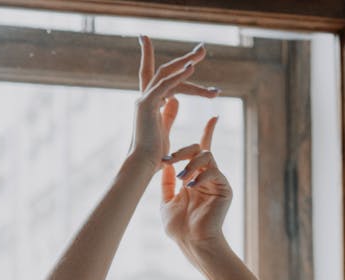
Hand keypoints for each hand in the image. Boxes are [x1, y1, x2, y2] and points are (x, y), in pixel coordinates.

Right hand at [128, 36, 220, 171]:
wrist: (143, 165)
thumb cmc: (153, 156)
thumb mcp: (163, 130)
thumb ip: (168, 114)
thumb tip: (176, 100)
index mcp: (148, 105)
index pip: (157, 79)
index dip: (169, 66)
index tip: (187, 60)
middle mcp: (144, 99)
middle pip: (164, 71)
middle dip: (183, 59)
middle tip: (202, 49)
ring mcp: (144, 100)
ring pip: (166, 73)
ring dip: (185, 62)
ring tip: (202, 52)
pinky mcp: (147, 105)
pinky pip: (165, 85)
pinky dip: (179, 75)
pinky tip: (192, 68)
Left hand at [160, 117, 232, 257]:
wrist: (191, 243)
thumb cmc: (179, 227)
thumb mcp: (167, 200)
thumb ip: (167, 182)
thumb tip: (166, 163)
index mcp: (195, 178)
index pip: (199, 151)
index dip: (206, 133)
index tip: (212, 116)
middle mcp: (207, 177)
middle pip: (200, 149)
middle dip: (183, 151)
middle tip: (169, 159)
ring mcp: (217, 182)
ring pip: (207, 156)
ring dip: (190, 163)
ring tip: (181, 179)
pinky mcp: (224, 189)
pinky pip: (214, 172)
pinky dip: (200, 176)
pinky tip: (190, 186)